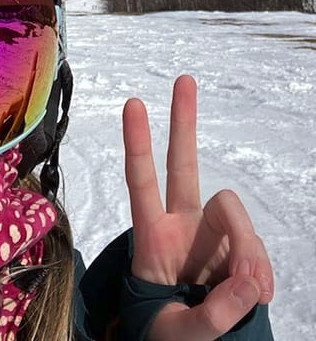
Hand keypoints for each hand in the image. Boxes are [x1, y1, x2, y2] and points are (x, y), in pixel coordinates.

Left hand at [123, 75, 273, 340]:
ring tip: (250, 293)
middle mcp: (180, 224)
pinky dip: (261, 272)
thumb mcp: (180, 334)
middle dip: (184, 122)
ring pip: (233, 212)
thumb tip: (248, 281)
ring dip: (247, 249)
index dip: (137, 144)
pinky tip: (257, 295)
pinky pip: (256, 249)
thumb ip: (213, 312)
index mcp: (151, 236)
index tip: (133, 103)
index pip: (141, 182)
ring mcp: (211, 234)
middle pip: (183, 164)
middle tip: (184, 79)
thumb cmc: (169, 337)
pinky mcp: (237, 250)